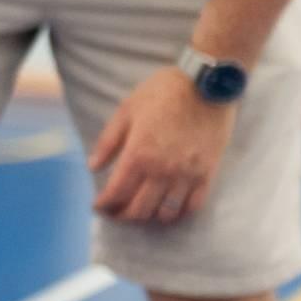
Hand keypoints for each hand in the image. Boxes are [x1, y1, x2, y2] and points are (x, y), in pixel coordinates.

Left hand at [89, 68, 237, 224]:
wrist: (206, 83)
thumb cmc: (163, 92)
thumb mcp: (126, 111)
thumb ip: (108, 142)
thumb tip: (93, 167)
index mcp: (139, 154)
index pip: (117, 193)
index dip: (104, 205)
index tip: (98, 206)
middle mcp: (162, 170)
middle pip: (139, 209)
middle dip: (123, 215)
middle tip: (115, 212)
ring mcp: (187, 174)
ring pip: (165, 213)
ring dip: (149, 217)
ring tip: (141, 211)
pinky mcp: (207, 173)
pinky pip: (193, 206)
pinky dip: (178, 213)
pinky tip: (169, 209)